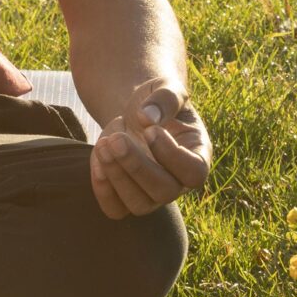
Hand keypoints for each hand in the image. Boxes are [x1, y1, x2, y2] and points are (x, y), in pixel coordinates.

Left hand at [89, 78, 210, 219]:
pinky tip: (98, 156)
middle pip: (164, 192)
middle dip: (136, 166)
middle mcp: (179, 182)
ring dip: (116, 175)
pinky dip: (102, 187)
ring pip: (138, 204)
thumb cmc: (158, 101)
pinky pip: (115, 209)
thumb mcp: (167, 87)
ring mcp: (153, 196)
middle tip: (117, 139)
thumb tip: (148, 117)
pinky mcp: (127, 200)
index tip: (151, 130)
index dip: (172, 155)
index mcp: (198, 154)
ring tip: (103, 143)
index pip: (194, 172)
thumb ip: (165, 98)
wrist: (138, 114)